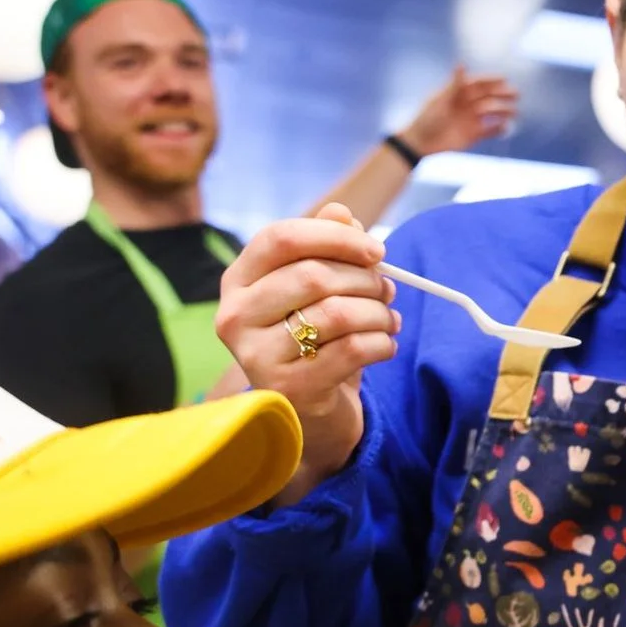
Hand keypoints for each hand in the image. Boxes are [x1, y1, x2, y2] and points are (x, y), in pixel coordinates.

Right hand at [215, 203, 393, 502]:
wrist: (312, 412)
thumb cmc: (315, 341)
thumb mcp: (318, 291)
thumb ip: (326, 248)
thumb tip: (343, 214)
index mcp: (239, 280)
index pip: (281, 238)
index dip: (334, 237)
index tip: (376, 250)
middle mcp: (235, 316)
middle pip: (313, 275)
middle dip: (365, 279)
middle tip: (388, 289)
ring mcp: (256, 355)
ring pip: (336, 314)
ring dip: (379, 313)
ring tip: (390, 319)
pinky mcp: (289, 388)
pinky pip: (352, 351)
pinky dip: (382, 343)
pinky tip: (386, 345)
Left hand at [399, 66, 518, 156]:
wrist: (421, 143)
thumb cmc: (427, 119)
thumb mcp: (440, 100)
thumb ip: (454, 85)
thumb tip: (462, 65)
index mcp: (458, 93)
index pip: (478, 84)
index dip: (491, 80)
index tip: (504, 79)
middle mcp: (467, 105)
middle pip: (488, 97)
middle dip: (502, 95)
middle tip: (516, 94)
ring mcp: (471, 120)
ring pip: (491, 113)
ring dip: (503, 111)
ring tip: (514, 112)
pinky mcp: (473, 135)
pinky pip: (490, 131)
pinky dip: (498, 129)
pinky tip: (507, 127)